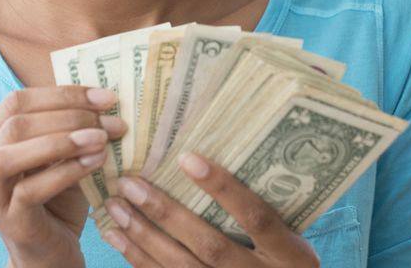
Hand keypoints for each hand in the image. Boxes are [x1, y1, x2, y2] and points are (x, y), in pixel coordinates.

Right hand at [0, 86, 126, 267]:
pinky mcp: (8, 221)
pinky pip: (29, 191)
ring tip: (101, 138)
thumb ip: (69, 126)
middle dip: (68, 115)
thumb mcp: (62, 155)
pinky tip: (94, 163)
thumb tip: (104, 96)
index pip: (17, 102)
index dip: (62, 94)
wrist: (53, 252)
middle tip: (110, 120)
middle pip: (15, 124)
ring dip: (61, 141)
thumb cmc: (58, 197)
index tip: (106, 97)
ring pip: (10, 154)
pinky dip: (65, 172)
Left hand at [101, 152, 319, 267]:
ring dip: (143, 235)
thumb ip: (268, 210)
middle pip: (209, 244)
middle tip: (131, 183)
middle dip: (166, 214)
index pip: (257, 217)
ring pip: (181, 267)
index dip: (224, 189)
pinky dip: (139, 259)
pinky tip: (118, 237)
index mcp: (290, 255)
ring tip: (115, 206)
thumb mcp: (295, 241)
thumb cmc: (289, 265)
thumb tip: (220, 155)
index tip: (187, 157)